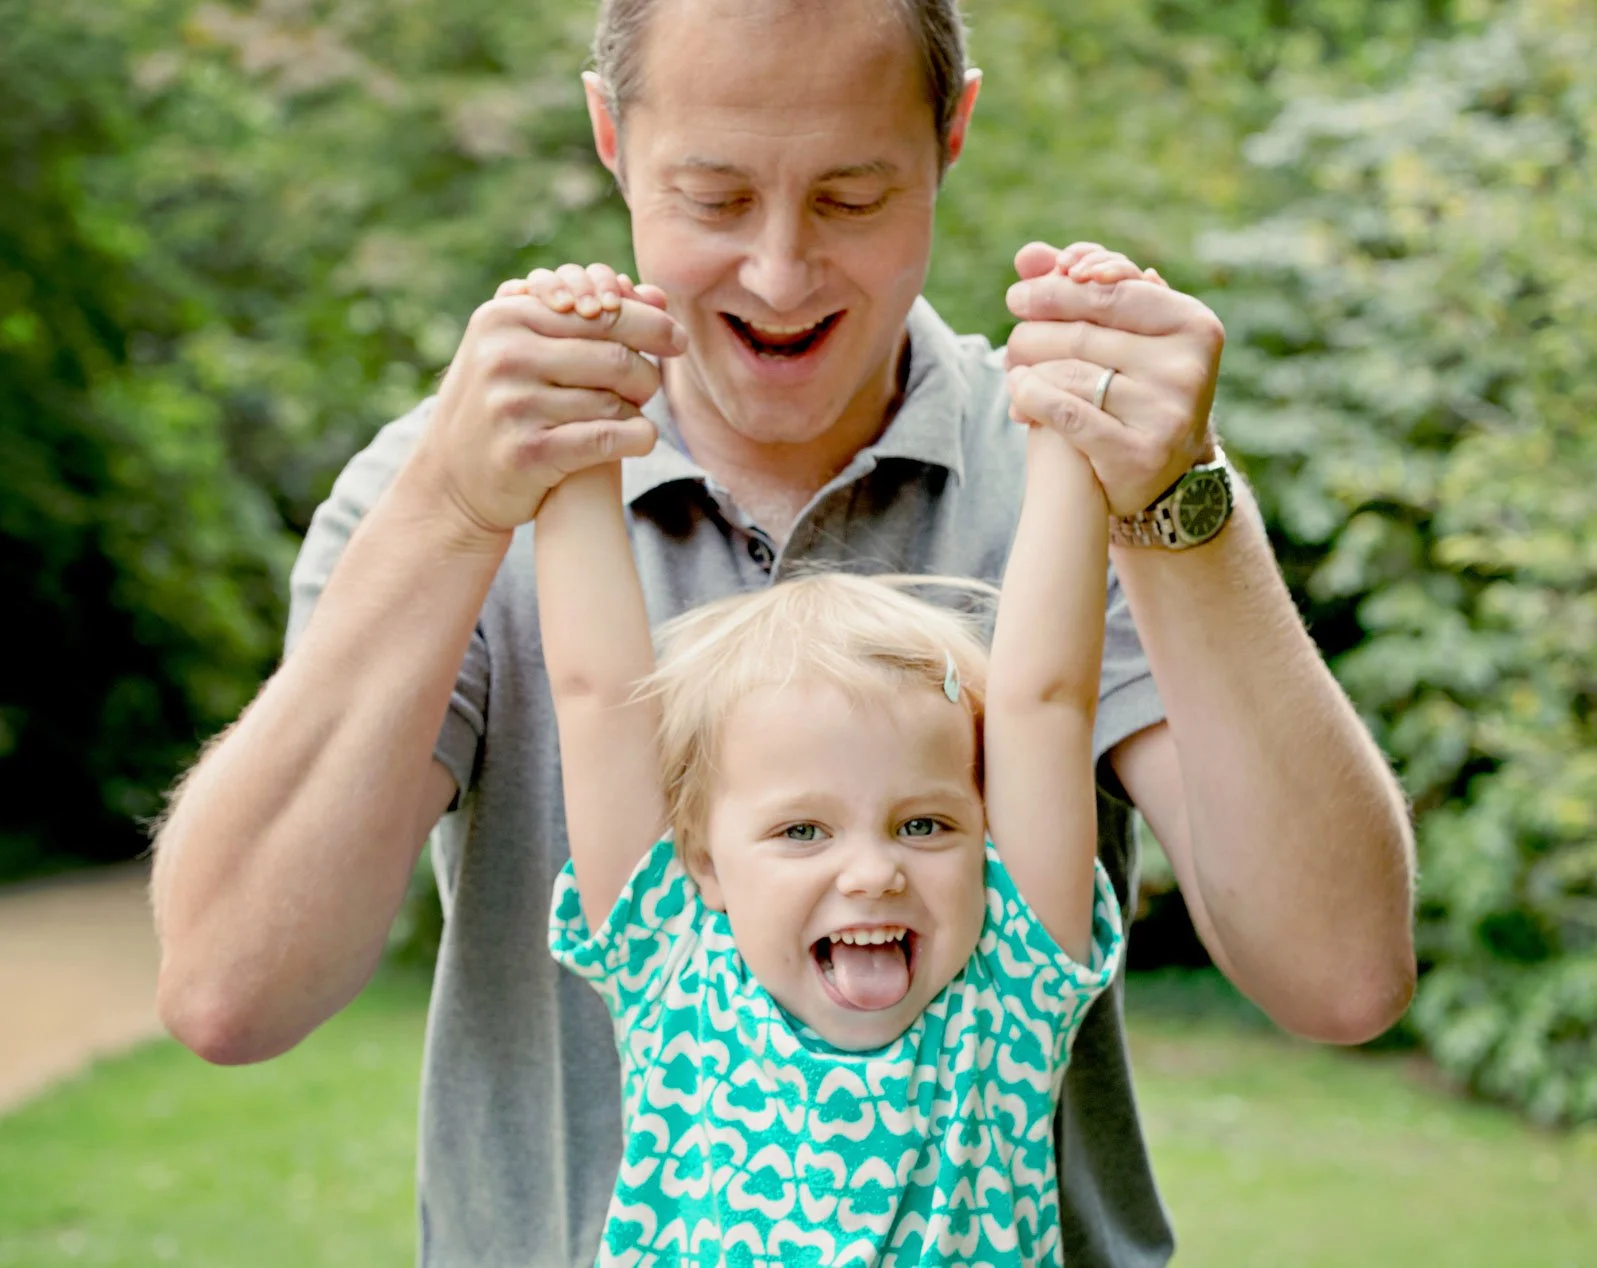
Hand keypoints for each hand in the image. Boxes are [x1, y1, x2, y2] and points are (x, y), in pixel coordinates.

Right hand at [415, 262, 685, 535]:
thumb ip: (586, 317)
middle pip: (616, 357)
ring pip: (616, 401)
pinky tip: (641, 439)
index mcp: (505, 316)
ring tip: (629, 414)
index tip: (677, 339)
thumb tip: (658, 294)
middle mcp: (504, 356)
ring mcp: (513, 404)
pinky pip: (609, 438)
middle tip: (649, 386)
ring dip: (637, 410)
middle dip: (646, 373)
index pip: (601, 310)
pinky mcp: (528, 452)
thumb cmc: (503, 402)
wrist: (451, 480)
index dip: (651, 324)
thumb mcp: (524, 347)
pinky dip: (638, 438)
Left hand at [1004, 241, 1223, 516]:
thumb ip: (1081, 287)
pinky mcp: (1141, 452)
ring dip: (1027, 369)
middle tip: (1013, 337)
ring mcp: (1168, 411)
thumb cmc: (1135, 384)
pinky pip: (1066, 412)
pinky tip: (1017, 395)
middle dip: (1035, 332)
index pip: (1109, 292)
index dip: (1057, 290)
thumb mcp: (1123, 332)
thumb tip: (1027, 255)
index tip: (1017, 296)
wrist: (1158, 470)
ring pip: (1069, 373)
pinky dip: (1032, 398)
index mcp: (1193, 323)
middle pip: (1084, 334)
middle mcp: (1187, 365)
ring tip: (1013, 369)